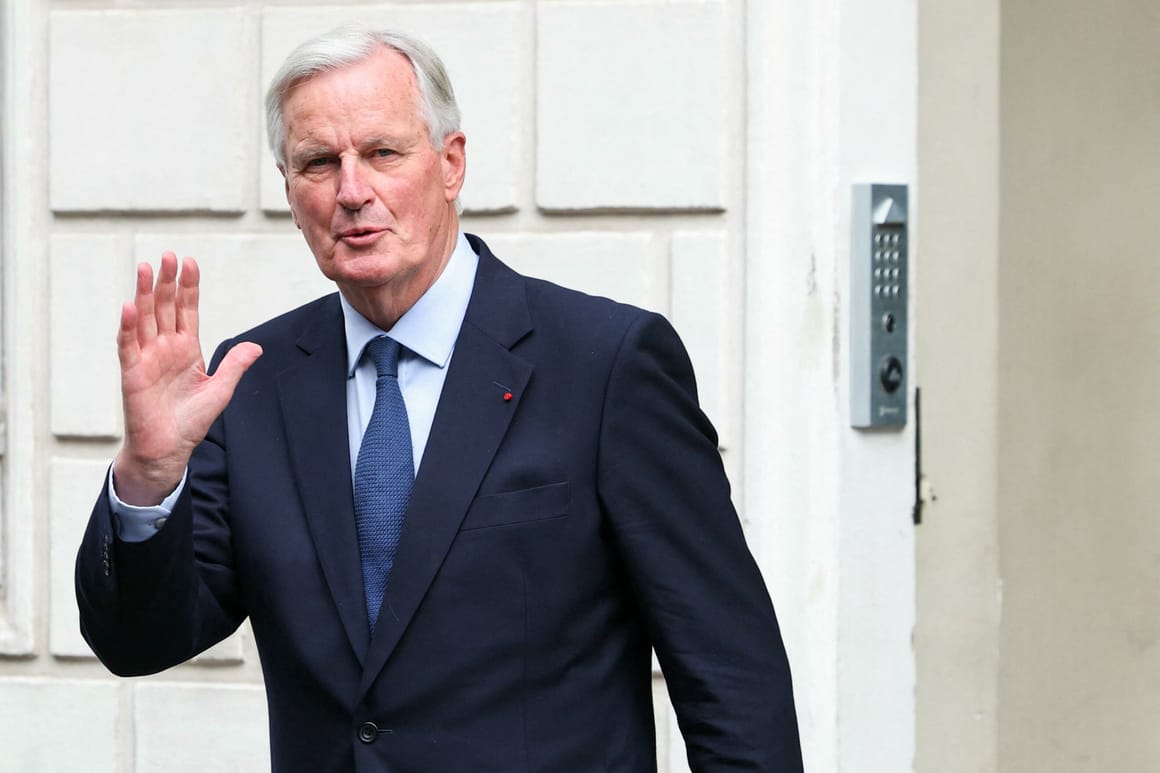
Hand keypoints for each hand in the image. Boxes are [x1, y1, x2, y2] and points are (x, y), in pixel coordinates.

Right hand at [113, 253, 261, 504]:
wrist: (169, 450)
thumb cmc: (191, 421)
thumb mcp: (221, 390)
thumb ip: (235, 365)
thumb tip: (256, 346)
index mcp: (187, 349)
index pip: (186, 311)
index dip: (188, 288)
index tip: (190, 264)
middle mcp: (165, 348)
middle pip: (165, 307)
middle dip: (167, 282)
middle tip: (168, 256)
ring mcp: (147, 359)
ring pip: (145, 319)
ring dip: (145, 293)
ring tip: (146, 268)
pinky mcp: (133, 373)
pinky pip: (128, 346)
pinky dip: (129, 326)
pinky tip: (130, 306)